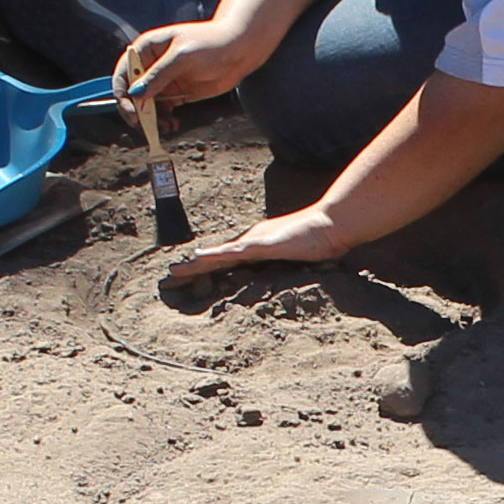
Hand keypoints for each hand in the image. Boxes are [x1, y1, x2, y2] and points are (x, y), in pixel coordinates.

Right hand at [118, 12, 273, 111]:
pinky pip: (162, 110)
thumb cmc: (210, 43)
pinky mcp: (176, 93)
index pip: (123, 73)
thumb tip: (136, 93)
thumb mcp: (182, 57)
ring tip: (166, 126)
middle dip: (137, 111)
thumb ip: (159, 75)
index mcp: (146, 49)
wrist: (239, 49)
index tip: (131, 112)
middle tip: (145, 126)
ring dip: (151, 119)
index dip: (122, 94)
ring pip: (146, 105)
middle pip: (132, 93)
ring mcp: (163, 81)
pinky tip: (173, 124)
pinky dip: (164, 120)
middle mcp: (151, 65)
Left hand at [160, 205, 348, 287]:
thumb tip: (282, 278)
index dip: (208, 268)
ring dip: (196, 264)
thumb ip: (289, 265)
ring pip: (219, 255)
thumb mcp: (300, 258)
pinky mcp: (263, 245)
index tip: (189, 275)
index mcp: (258, 246)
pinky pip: (234, 253)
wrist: (333, 224)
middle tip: (170, 275)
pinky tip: (199, 260)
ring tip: (174, 271)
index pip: (228, 259)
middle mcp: (252, 240)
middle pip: (217, 257)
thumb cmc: (321, 241)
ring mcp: (256, 241)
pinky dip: (215, 257)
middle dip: (194, 267)